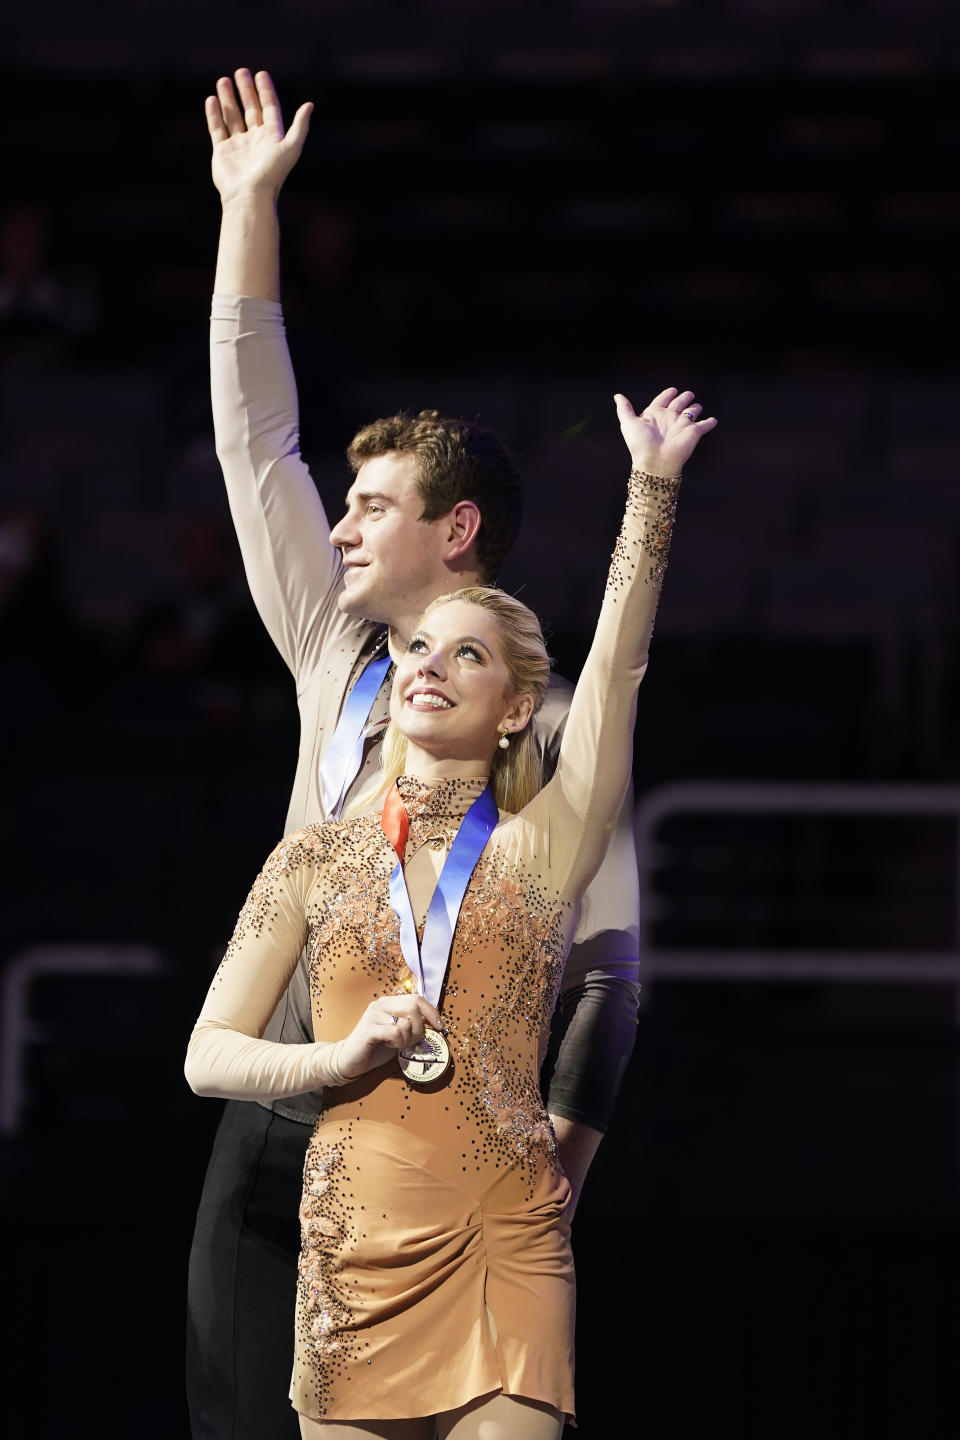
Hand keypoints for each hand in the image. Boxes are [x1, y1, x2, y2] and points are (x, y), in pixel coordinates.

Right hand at [206, 68, 312, 204]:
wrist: (249, 196)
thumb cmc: (272, 174)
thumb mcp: (291, 148)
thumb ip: (300, 126)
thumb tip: (309, 105)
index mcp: (272, 138)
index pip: (269, 108)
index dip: (266, 91)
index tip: (261, 74)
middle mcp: (256, 140)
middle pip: (251, 109)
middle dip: (246, 91)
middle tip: (241, 71)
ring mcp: (238, 145)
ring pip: (233, 116)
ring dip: (228, 98)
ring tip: (223, 80)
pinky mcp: (222, 151)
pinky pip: (217, 128)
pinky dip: (214, 114)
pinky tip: (212, 99)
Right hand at [335, 993, 443, 1080]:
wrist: (349, 1060)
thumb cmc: (376, 1047)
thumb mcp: (398, 1032)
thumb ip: (412, 1024)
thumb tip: (434, 1022)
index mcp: (389, 1002)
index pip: (416, 998)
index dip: (432, 1012)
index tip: (440, 1026)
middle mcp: (380, 1004)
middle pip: (413, 1007)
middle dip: (420, 1027)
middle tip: (414, 1040)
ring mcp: (373, 1015)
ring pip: (405, 1022)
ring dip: (407, 1038)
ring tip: (398, 1044)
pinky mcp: (369, 1029)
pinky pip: (395, 1032)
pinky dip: (397, 1042)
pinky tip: (389, 1046)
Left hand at [614, 387, 717, 477]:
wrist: (655, 462)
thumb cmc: (640, 444)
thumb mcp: (628, 423)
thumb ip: (624, 409)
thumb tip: (617, 396)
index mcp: (655, 414)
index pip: (662, 400)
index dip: (667, 394)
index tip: (672, 390)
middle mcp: (669, 418)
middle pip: (679, 404)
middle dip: (684, 398)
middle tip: (689, 394)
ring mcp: (682, 425)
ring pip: (691, 412)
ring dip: (695, 408)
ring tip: (697, 406)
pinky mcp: (694, 432)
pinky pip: (704, 425)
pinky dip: (709, 422)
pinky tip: (712, 420)